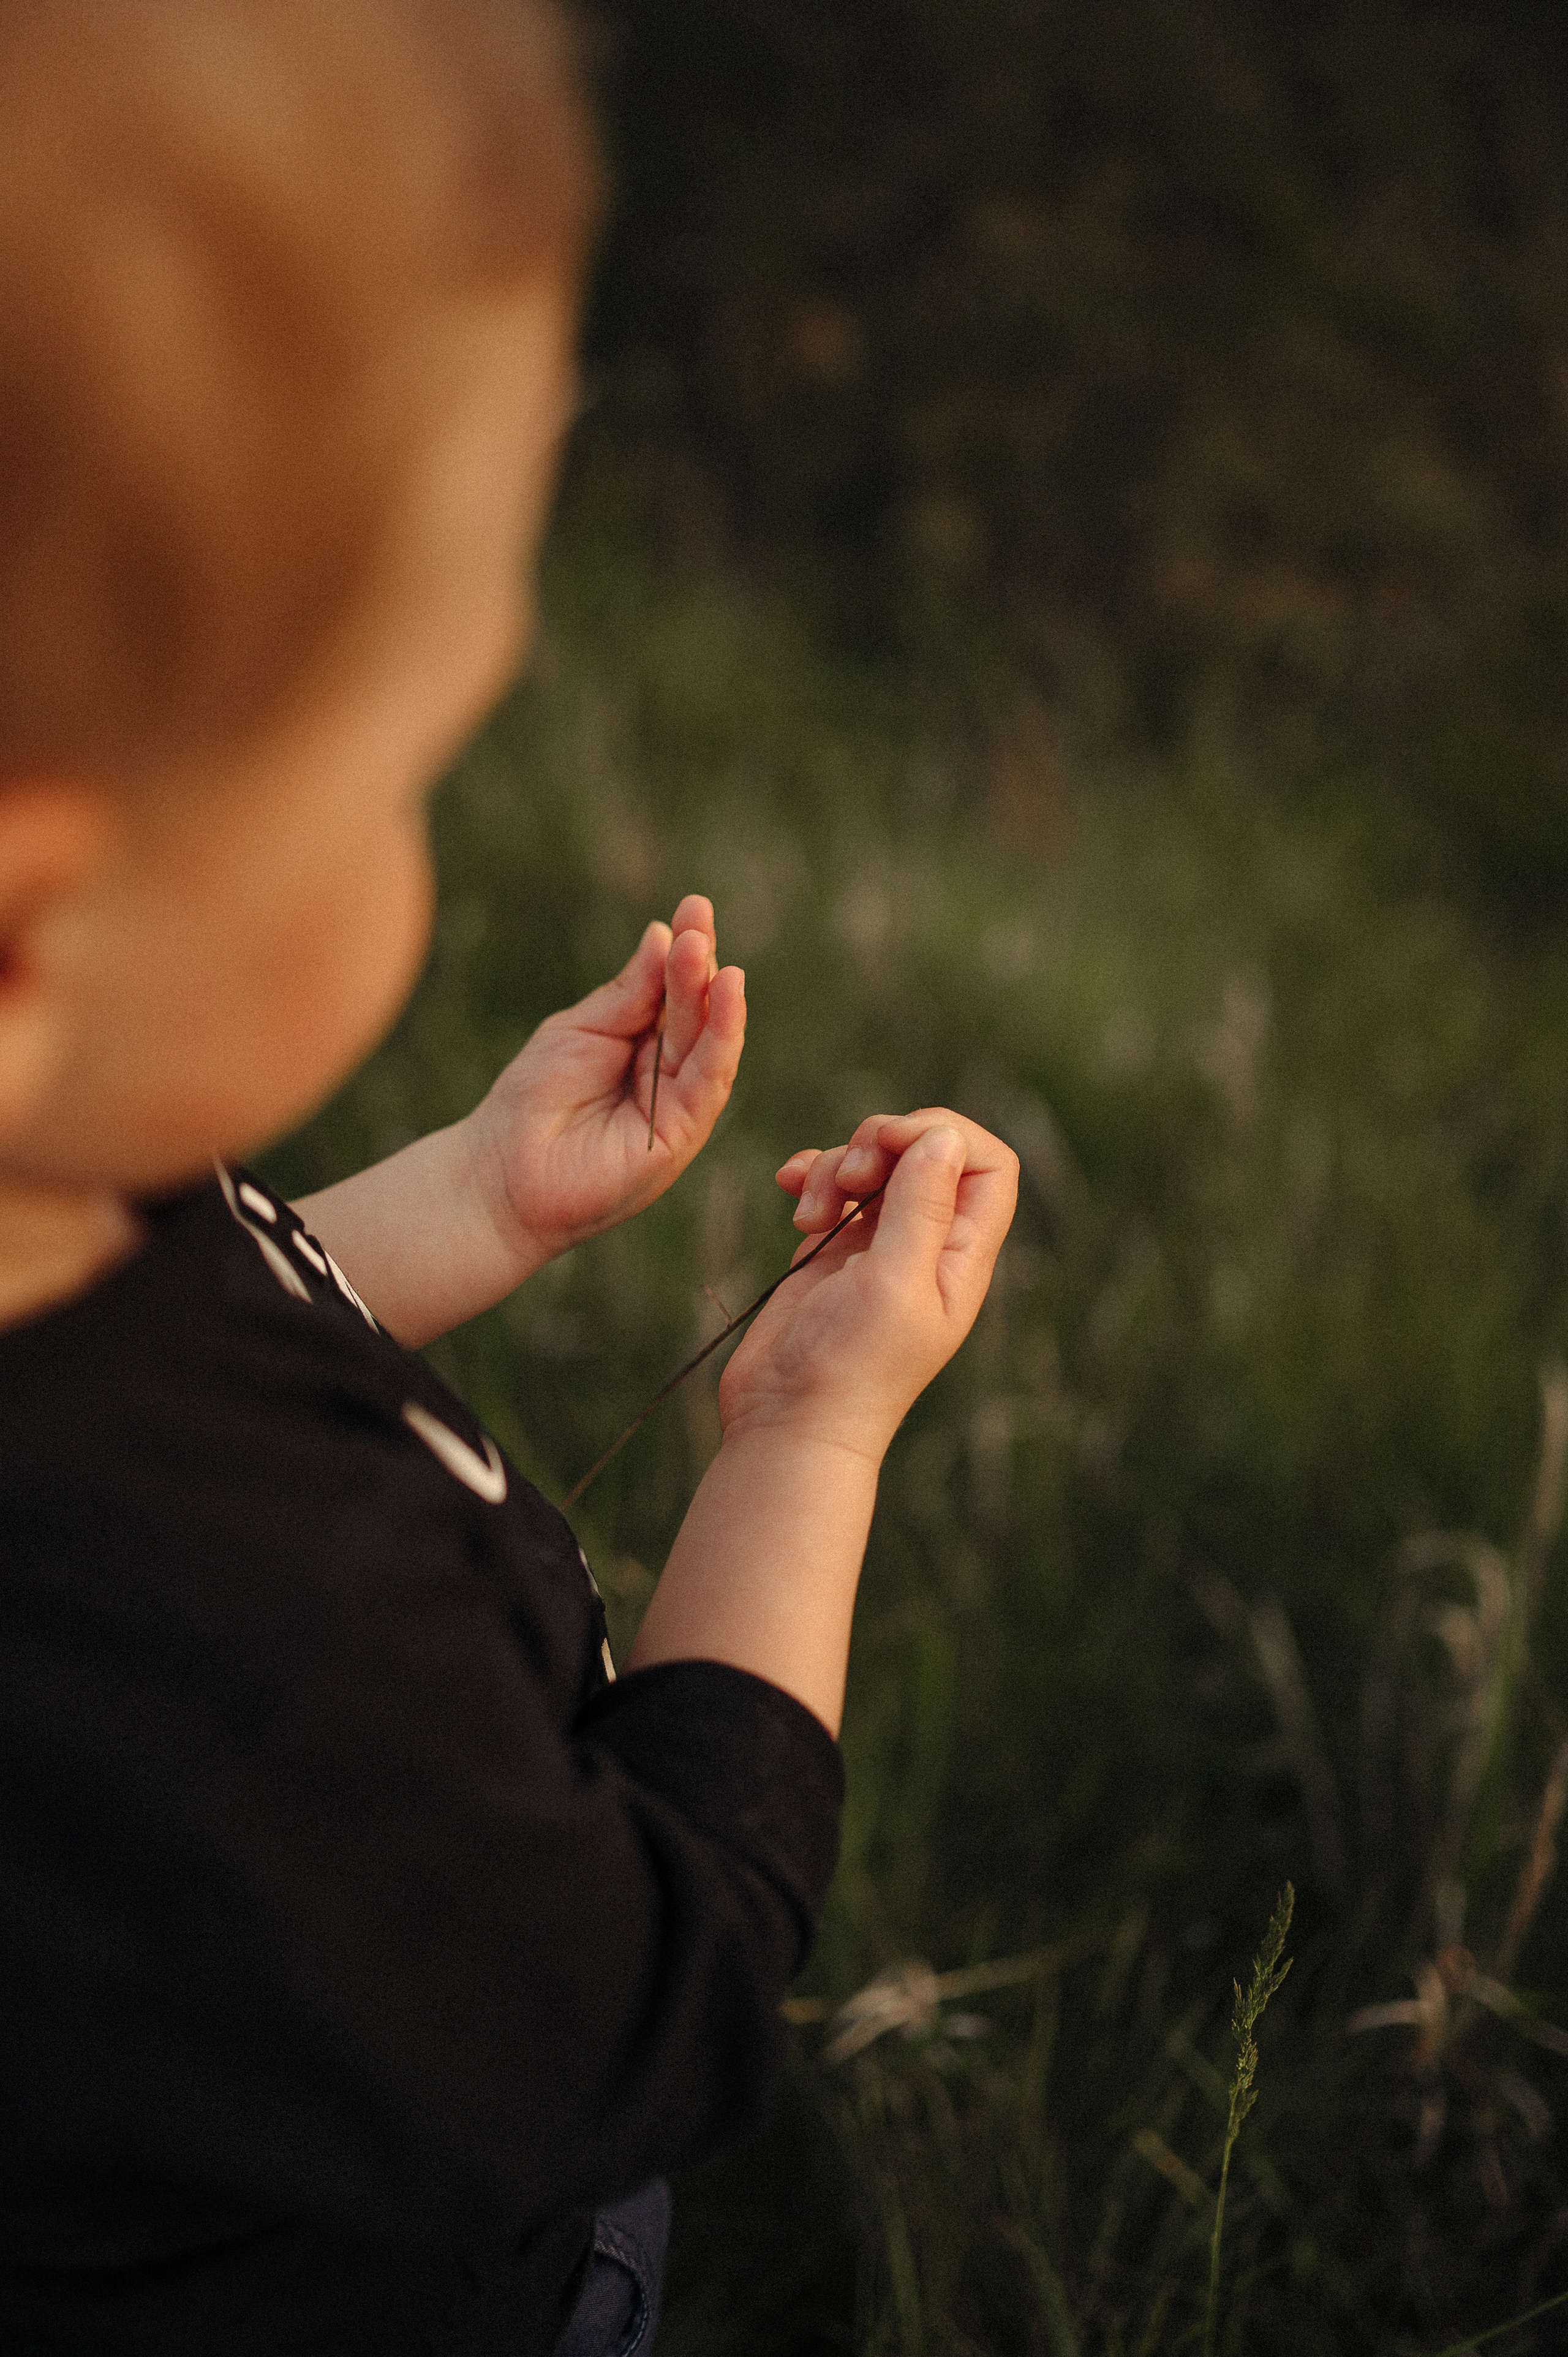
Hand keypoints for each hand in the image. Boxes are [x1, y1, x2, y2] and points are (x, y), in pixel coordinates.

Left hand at [464, 894, 744, 1274]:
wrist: (501, 1173)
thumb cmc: (532, 1101)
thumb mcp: (579, 1030)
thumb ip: (627, 994)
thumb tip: (662, 936)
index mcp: (643, 1043)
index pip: (675, 992)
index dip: (685, 951)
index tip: (693, 908)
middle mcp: (668, 1073)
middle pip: (695, 1011)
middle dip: (698, 962)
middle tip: (697, 914)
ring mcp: (678, 1105)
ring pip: (708, 1042)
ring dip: (713, 994)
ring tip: (707, 949)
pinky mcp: (682, 1135)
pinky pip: (710, 1081)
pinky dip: (723, 1038)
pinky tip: (727, 995)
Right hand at [716, 1110, 1018, 1462]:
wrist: (789, 1422)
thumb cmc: (851, 1367)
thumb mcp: (896, 1282)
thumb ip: (923, 1207)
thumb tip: (944, 1137)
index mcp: (962, 1256)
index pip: (989, 1165)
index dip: (946, 1135)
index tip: (892, 1147)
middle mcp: (927, 1245)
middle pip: (926, 1150)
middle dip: (880, 1143)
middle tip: (849, 1178)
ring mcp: (879, 1246)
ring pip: (872, 1162)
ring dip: (834, 1166)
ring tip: (810, 1216)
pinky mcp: (833, 1252)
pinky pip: (831, 1187)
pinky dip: (810, 1177)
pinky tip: (790, 1198)